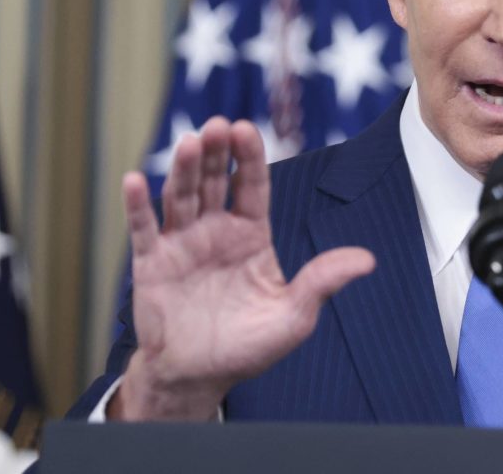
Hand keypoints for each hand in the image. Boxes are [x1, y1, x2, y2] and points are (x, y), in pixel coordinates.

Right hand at [109, 117, 374, 420]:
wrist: (200, 377)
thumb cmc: (249, 346)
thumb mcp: (295, 316)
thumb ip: (323, 281)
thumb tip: (367, 260)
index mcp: (251, 235)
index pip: (253, 186)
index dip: (250, 158)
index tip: (247, 129)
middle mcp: (216, 231)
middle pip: (216, 182)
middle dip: (218, 153)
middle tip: (218, 125)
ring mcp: (183, 243)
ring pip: (182, 196)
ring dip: (184, 169)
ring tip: (190, 143)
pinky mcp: (152, 264)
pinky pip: (144, 230)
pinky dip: (137, 204)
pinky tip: (135, 179)